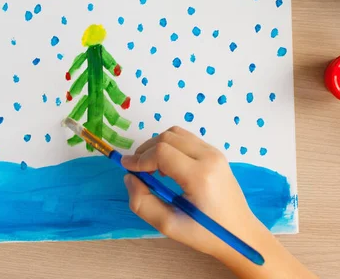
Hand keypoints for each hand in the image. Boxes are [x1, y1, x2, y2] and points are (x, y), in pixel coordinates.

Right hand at [121, 126, 315, 278]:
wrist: (241, 235)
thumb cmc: (206, 234)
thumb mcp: (169, 226)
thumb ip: (142, 202)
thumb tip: (130, 177)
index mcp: (199, 176)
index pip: (161, 152)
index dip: (140, 159)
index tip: (127, 168)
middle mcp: (209, 157)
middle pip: (167, 138)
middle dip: (146, 150)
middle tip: (136, 169)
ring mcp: (214, 153)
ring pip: (176, 133)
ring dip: (157, 145)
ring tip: (151, 167)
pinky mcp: (215, 153)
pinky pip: (186, 138)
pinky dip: (170, 145)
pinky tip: (167, 166)